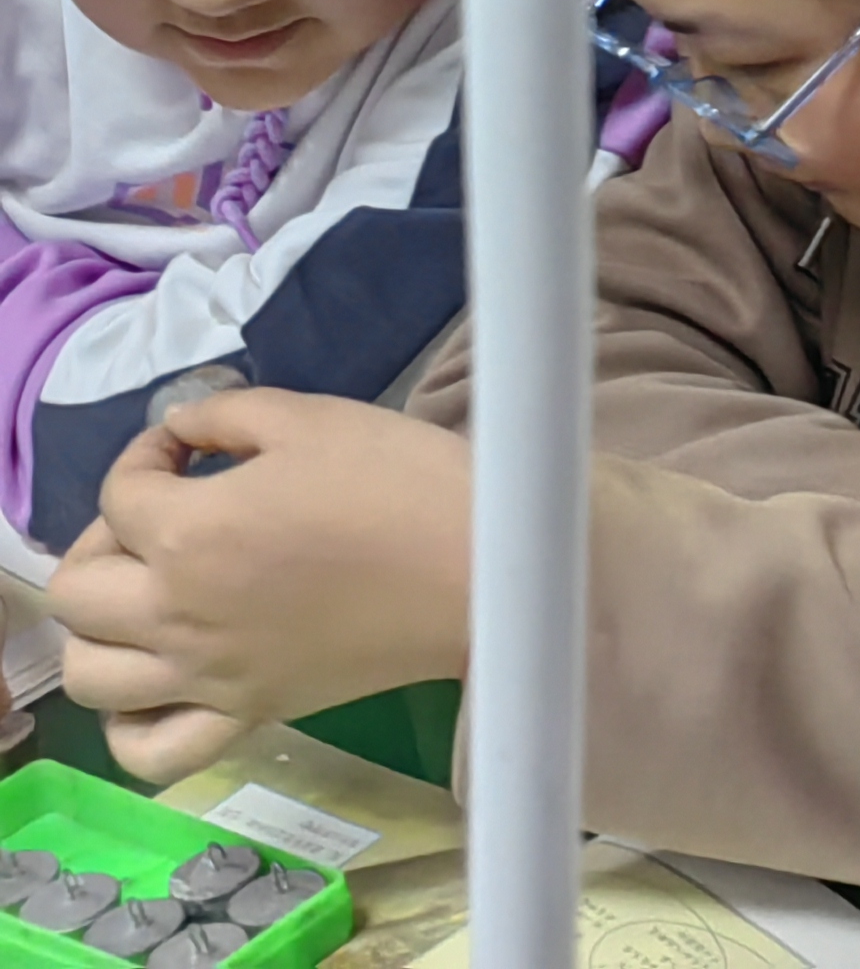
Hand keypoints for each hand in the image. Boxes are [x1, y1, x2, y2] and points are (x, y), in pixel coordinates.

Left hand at [55, 394, 470, 771]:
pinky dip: (130, 725)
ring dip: (100, 629)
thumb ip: (226, 414)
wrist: (477, 567)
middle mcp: (176, 613)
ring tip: (152, 598)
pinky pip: (149, 750)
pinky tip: (158, 684)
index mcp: (188, 532)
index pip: (119, 492)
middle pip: (76, 589)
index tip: (192, 445)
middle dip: (106, 538)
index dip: (150, 454)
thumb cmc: (402, 481)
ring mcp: (206, 675)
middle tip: (164, 515)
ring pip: (89, 674)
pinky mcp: (246, 714)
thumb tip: (179, 431)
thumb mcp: (313, 418)